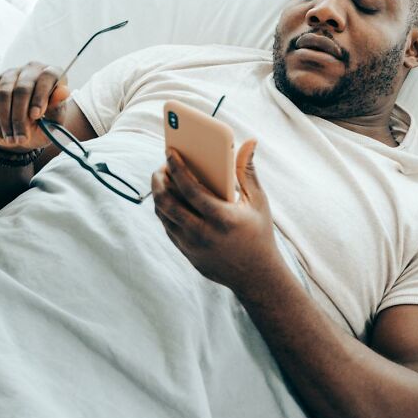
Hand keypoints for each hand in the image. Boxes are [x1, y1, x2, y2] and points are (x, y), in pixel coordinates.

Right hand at [0, 62, 70, 152]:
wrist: (25, 129)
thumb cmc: (45, 123)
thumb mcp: (54, 122)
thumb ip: (58, 108)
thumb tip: (64, 92)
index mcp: (53, 74)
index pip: (48, 76)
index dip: (41, 95)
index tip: (36, 115)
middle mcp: (32, 69)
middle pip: (22, 88)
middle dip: (20, 116)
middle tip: (22, 138)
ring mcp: (12, 74)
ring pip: (4, 94)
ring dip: (6, 120)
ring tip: (12, 139)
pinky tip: (2, 134)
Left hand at [151, 139, 285, 295]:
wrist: (257, 277)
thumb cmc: (259, 232)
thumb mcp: (258, 201)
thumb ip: (247, 170)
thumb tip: (250, 141)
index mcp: (222, 217)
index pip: (190, 189)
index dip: (177, 168)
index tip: (169, 152)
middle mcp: (203, 233)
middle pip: (168, 202)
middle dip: (159, 181)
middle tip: (160, 167)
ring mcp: (192, 246)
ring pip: (164, 216)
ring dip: (159, 195)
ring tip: (162, 180)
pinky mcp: (187, 254)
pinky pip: (168, 228)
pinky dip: (165, 211)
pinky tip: (168, 199)